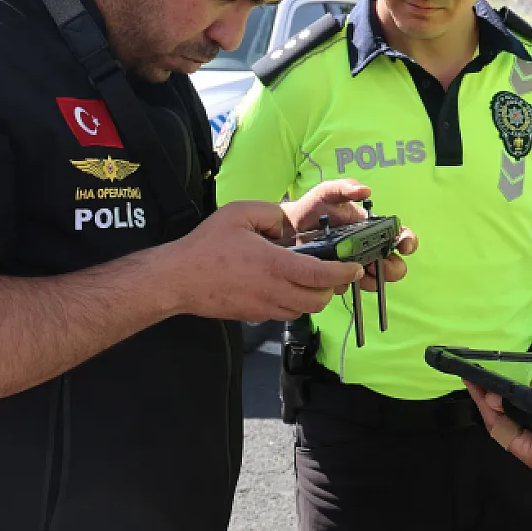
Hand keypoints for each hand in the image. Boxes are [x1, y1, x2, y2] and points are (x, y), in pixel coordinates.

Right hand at [166, 201, 363, 322]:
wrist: (178, 279)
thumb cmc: (207, 246)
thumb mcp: (240, 214)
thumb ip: (271, 214)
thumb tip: (289, 224)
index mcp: (274, 265)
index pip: (320, 275)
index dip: (342, 273)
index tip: (353, 267)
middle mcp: (273, 291)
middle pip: (318, 300)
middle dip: (331, 288)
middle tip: (334, 272)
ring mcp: (264, 308)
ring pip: (304, 310)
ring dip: (314, 297)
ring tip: (311, 279)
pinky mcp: (255, 317)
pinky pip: (285, 314)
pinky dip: (295, 304)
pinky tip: (287, 286)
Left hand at [280, 178, 417, 290]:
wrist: (288, 228)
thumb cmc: (313, 208)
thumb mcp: (327, 192)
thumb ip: (344, 188)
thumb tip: (364, 190)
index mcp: (373, 227)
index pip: (399, 235)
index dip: (407, 241)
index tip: (404, 246)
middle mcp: (369, 247)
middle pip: (394, 264)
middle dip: (391, 268)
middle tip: (376, 263)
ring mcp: (357, 265)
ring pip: (376, 280)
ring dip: (371, 279)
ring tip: (357, 271)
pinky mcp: (341, 278)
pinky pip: (351, 286)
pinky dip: (347, 283)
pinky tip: (336, 274)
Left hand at [465, 383, 531, 471]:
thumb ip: (526, 400)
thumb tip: (506, 388)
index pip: (496, 426)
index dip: (482, 402)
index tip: (472, 381)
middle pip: (506, 422)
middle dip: (494, 398)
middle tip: (481, 376)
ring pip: (523, 416)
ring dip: (511, 396)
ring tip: (497, 377)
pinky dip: (530, 396)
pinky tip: (526, 381)